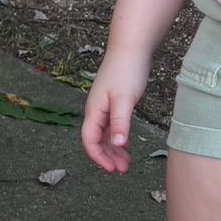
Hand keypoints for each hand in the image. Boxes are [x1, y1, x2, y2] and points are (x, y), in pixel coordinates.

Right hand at [81, 54, 148, 173]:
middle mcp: (95, 112)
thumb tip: (117, 145)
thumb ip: (120, 123)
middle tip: (121, 170)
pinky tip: (125, 146)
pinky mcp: (113, 105)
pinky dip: (117, 140)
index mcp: (94, 112)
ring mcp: (103, 109)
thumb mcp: (125, 99)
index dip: (98, 157)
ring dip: (112, 151)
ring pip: (104, 137)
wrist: (130, 49)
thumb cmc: (126, 71)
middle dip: (106, 158)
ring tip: (126, 164)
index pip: (89, 141)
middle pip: (95, 142)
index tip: (111, 169)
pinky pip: (111, 129)